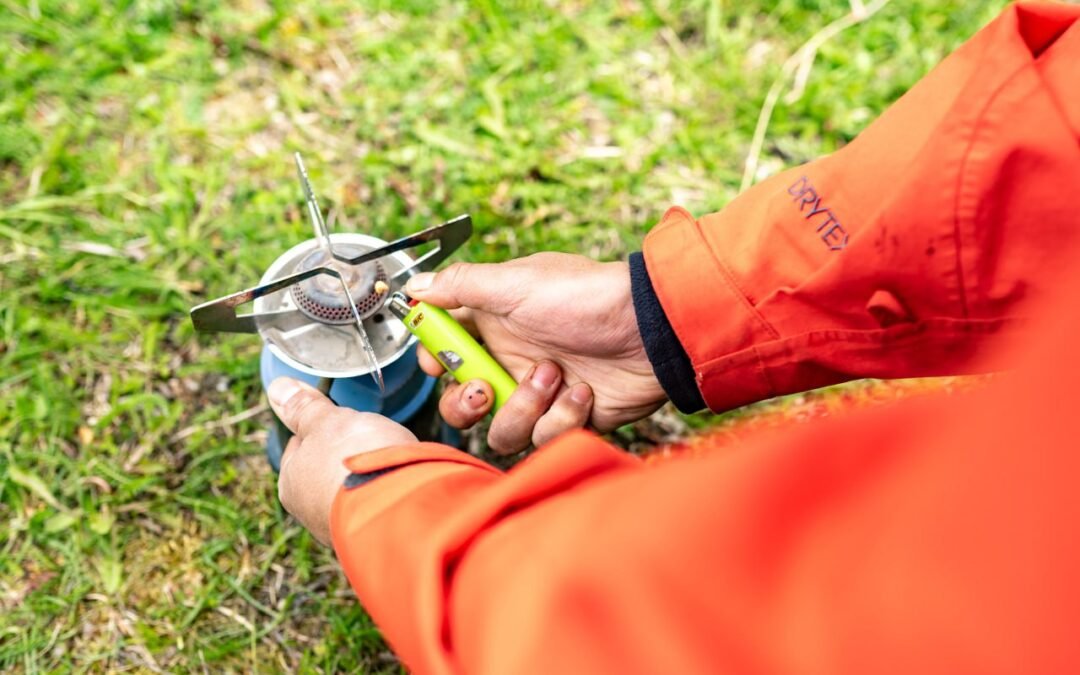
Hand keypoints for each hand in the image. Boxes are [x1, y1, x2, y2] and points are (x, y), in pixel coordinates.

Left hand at [268, 377, 417, 544]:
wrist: (402, 507)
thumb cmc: (357, 460)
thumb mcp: (328, 421)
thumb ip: (304, 407)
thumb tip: (277, 387)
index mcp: (292, 483)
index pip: (300, 447)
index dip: (321, 428)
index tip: (340, 420)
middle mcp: (312, 512)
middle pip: (327, 471)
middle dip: (347, 454)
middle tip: (369, 439)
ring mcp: (344, 528)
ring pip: (355, 490)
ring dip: (370, 475)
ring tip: (390, 459)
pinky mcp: (375, 535)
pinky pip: (379, 505)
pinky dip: (388, 491)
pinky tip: (401, 479)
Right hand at [405, 252, 665, 452]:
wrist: (651, 331)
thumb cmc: (586, 298)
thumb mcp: (515, 283)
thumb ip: (461, 286)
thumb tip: (416, 288)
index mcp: (496, 325)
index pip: (447, 351)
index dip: (437, 362)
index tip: (439, 362)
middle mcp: (513, 360)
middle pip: (465, 402)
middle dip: (467, 403)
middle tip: (488, 388)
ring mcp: (541, 394)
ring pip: (502, 429)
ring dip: (524, 408)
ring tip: (554, 377)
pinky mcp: (569, 419)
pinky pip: (543, 439)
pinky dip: (562, 418)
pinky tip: (583, 392)